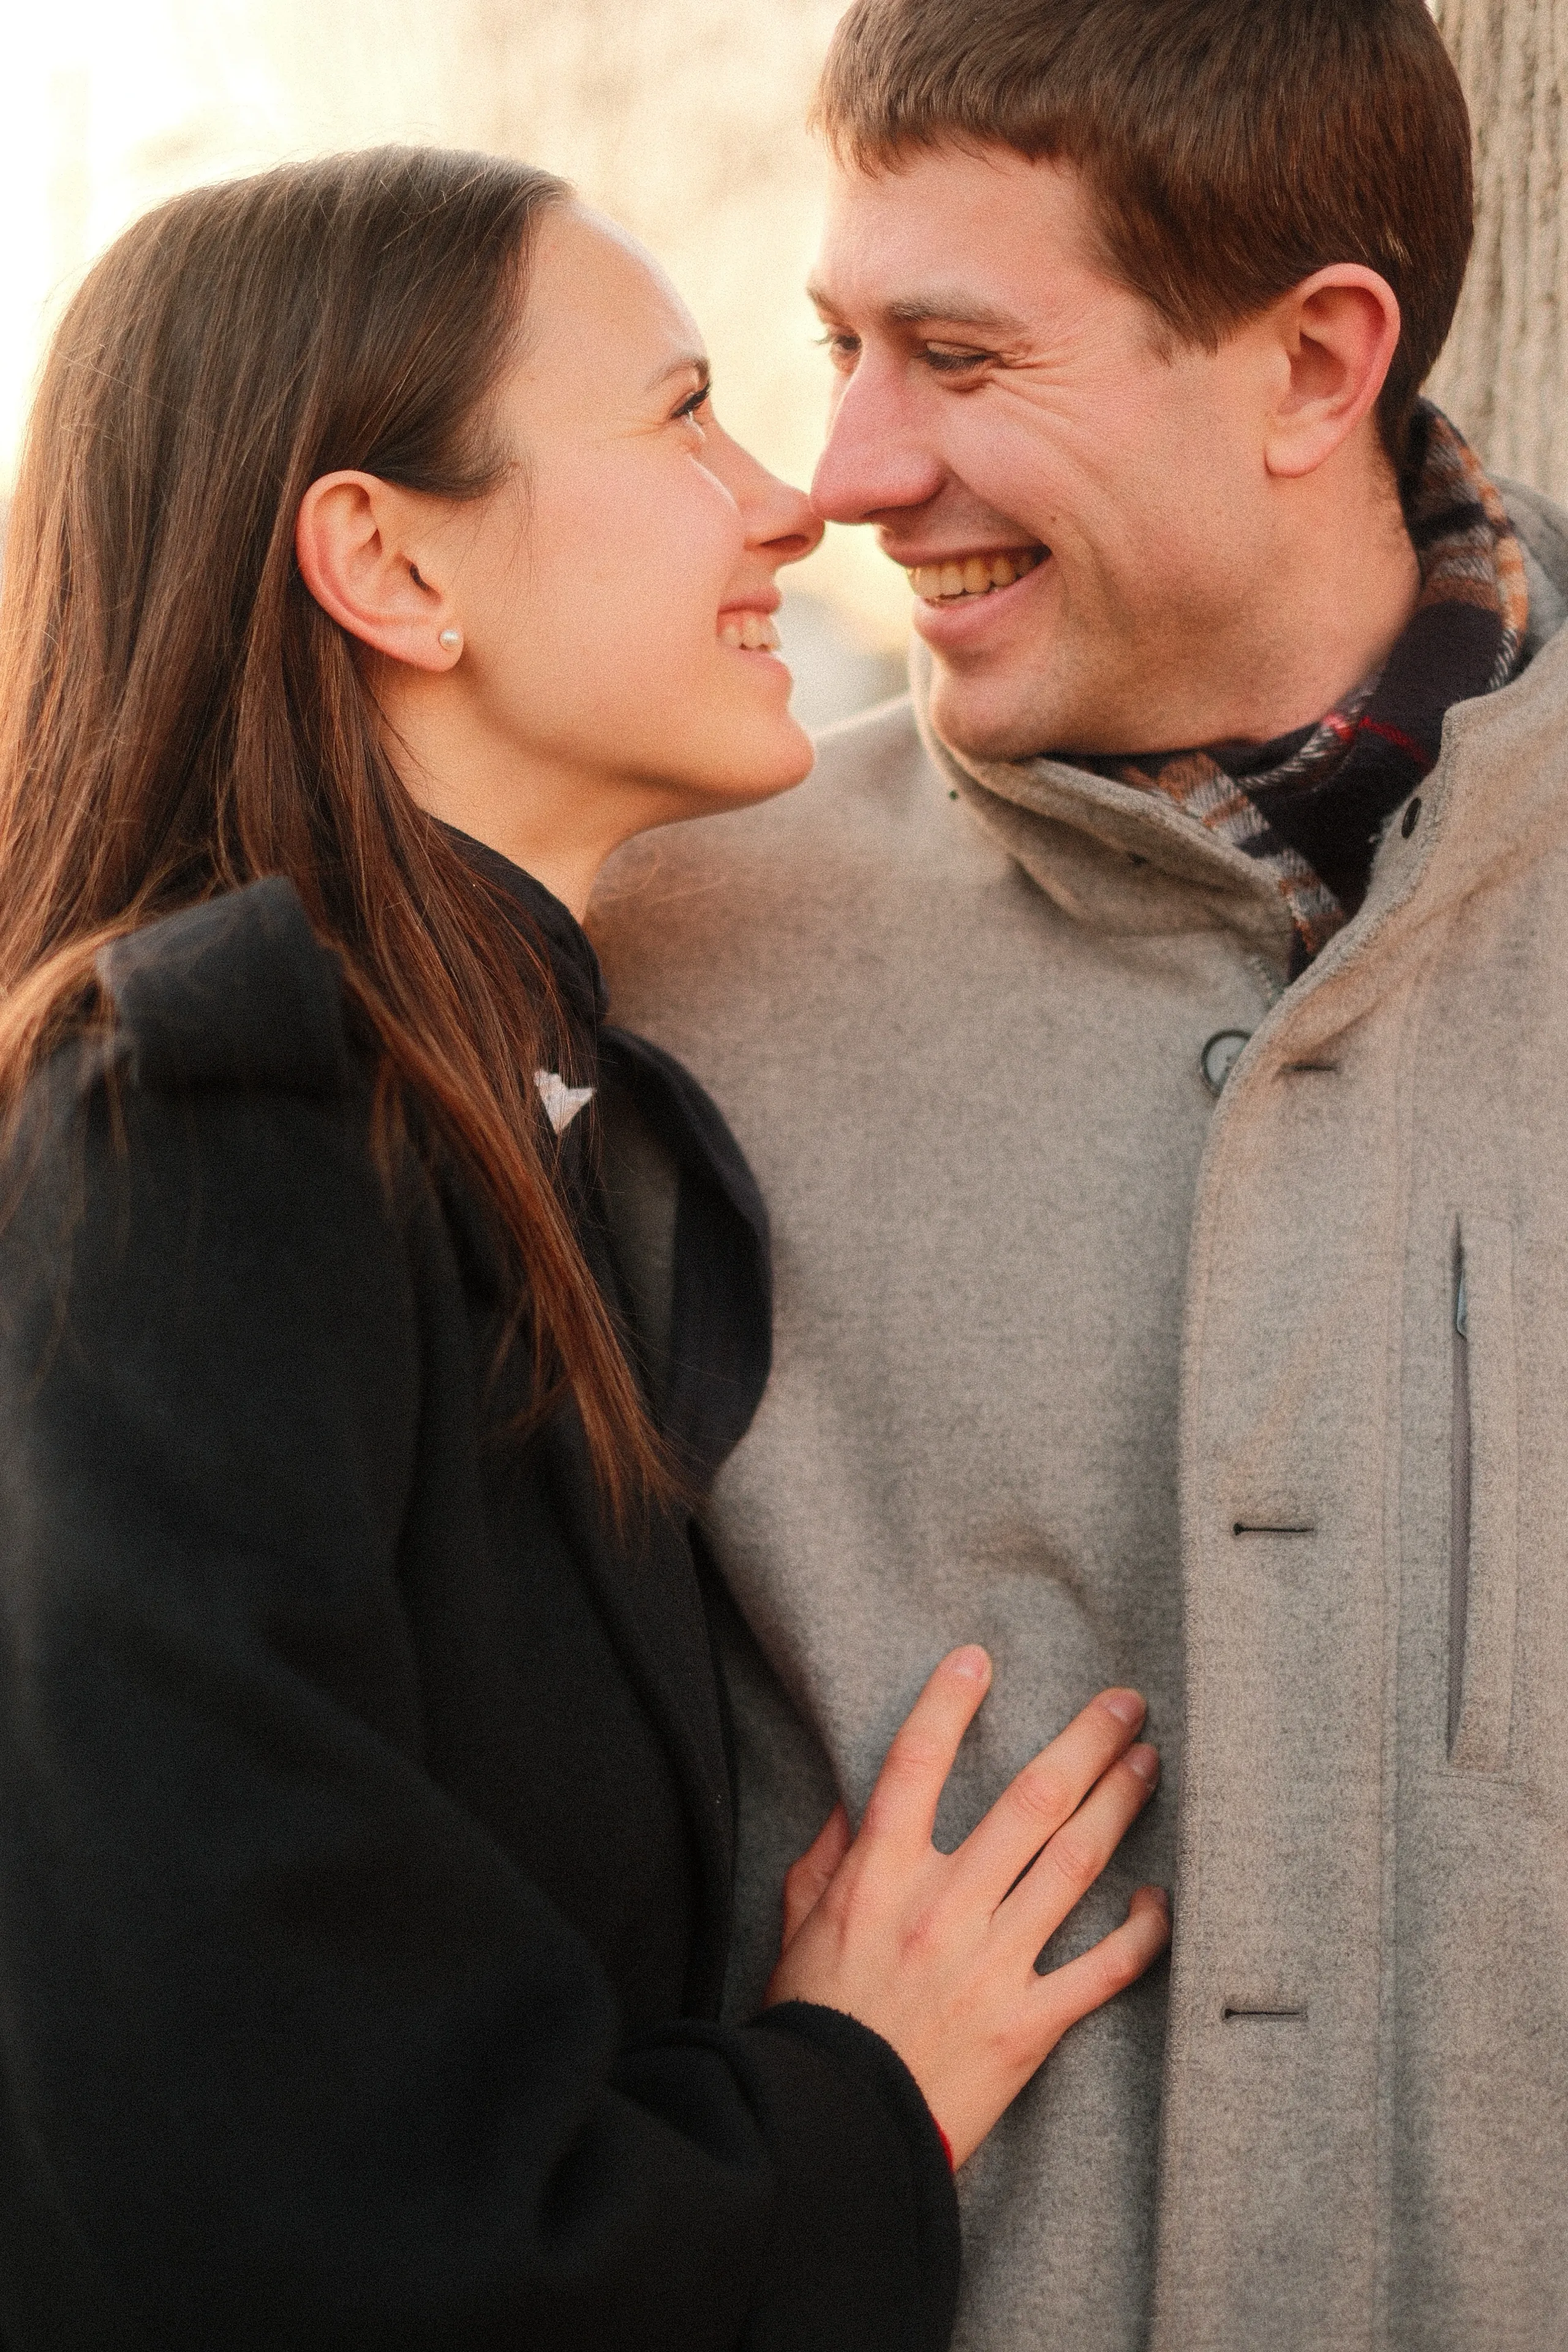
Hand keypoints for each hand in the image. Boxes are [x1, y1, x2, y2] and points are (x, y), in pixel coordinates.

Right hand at [763, 1647, 1169, 2165]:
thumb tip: (857, 1801)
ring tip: (1150, 1763)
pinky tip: (1160, 1899)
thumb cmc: (809, 2021)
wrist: (833, 2130)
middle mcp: (941, 1907)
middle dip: (1086, 1742)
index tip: (979, 1659)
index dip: (947, 1704)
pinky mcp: (1028, 2024)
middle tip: (1126, 1704)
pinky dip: (1141, 1933)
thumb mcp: (794, 1923)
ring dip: (1120, 1805)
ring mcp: (991, 1964)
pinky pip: (1103, 1970)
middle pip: (1030, 1801)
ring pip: (1075, 1865)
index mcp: (878, 1876)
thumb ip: (829, 1857)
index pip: (914, 1764)